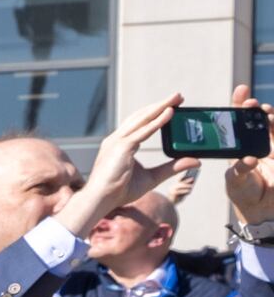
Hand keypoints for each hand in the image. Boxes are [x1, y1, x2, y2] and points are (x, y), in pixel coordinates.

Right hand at [56, 92, 185, 238]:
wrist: (101, 199)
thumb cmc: (120, 191)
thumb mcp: (153, 177)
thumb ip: (172, 167)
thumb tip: (196, 161)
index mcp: (121, 144)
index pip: (140, 123)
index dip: (155, 113)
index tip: (171, 107)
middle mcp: (118, 139)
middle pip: (141, 116)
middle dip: (160, 105)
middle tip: (178, 96)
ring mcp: (118, 141)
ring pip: (142, 118)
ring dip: (160, 107)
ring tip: (176, 99)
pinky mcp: (122, 147)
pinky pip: (143, 131)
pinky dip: (158, 121)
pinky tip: (170, 113)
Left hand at [222, 87, 273, 225]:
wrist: (261, 209)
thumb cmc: (243, 192)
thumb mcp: (235, 182)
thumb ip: (239, 171)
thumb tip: (249, 159)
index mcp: (240, 145)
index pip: (240, 120)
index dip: (241, 104)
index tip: (242, 91)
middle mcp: (257, 142)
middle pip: (260, 119)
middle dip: (257, 108)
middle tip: (253, 104)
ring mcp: (273, 147)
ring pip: (273, 126)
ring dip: (271, 118)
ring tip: (266, 115)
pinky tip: (272, 126)